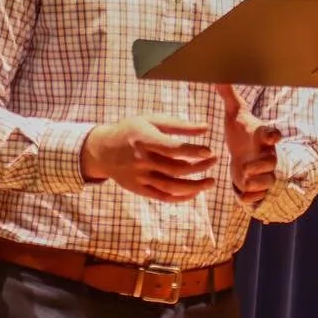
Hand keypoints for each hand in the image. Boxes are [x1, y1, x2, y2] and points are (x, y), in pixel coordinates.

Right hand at [81, 114, 217, 201]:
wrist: (102, 150)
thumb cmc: (131, 130)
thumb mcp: (151, 120)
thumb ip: (178, 125)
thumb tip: (206, 128)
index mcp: (144, 139)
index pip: (173, 148)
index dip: (193, 151)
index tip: (209, 151)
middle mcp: (141, 160)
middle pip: (176, 169)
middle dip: (199, 167)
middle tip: (215, 160)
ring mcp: (140, 177)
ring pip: (172, 187)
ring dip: (195, 186)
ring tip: (211, 182)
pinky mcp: (139, 189)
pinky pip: (163, 197)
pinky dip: (181, 197)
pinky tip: (196, 192)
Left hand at [216, 84, 281, 206]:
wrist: (243, 153)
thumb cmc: (240, 131)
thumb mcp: (234, 112)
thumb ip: (228, 95)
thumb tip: (218, 75)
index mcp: (261, 136)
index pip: (272, 134)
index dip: (273, 135)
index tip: (272, 136)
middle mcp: (267, 155)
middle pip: (273, 162)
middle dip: (261, 166)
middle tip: (246, 167)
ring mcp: (264, 172)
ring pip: (269, 182)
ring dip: (257, 184)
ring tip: (243, 180)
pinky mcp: (258, 186)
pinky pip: (261, 196)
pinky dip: (252, 198)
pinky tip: (242, 194)